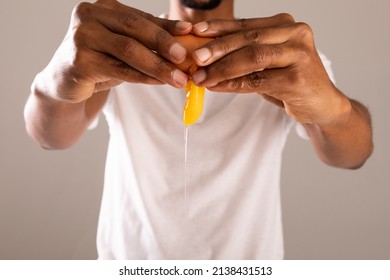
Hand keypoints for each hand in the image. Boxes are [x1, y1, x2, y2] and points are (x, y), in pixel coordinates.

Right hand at [42, 0, 191, 102]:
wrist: (65, 81)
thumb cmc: (99, 60)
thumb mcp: (123, 46)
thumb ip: (147, 40)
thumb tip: (185, 37)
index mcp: (103, 7)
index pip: (141, 17)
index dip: (166, 26)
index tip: (190, 32)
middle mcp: (89, 16)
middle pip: (135, 28)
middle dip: (164, 43)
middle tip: (186, 57)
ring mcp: (81, 37)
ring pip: (128, 50)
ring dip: (158, 65)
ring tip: (179, 78)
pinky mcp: (79, 61)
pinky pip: (119, 70)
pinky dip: (143, 76)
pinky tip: (160, 82)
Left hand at [191, 13, 349, 125]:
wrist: (320, 104)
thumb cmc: (289, 80)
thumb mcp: (267, 62)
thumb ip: (243, 54)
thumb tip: (204, 56)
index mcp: (286, 25)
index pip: (246, 24)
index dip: (219, 28)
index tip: (196, 31)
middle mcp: (296, 34)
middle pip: (248, 38)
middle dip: (217, 48)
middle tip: (195, 58)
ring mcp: (299, 55)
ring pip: (253, 58)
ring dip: (223, 68)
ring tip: (201, 77)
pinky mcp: (297, 79)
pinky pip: (257, 81)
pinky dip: (234, 85)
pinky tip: (217, 87)